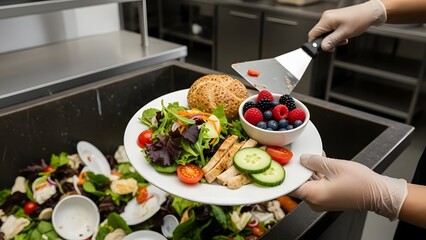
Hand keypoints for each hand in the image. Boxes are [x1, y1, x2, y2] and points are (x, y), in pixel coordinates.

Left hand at [289, 154, 407, 220]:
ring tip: (314, 158)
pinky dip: (316, 175)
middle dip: (299, 169)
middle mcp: (315, 202)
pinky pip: (316, 186)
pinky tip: (320, 164)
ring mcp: (321, 201)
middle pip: (298, 184)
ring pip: (307, 184)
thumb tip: (303, 158)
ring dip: (309, 171)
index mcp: (314, 195)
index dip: (288, 173)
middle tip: (300, 156)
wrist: (379, 194)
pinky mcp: (327, 199)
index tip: (286, 163)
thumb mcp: (334, 166)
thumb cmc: (361, 184)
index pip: (290, 186)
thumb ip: (314, 161)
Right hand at [310, 0, 386, 50]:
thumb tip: (322, 47)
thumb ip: (331, 41)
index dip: (316, 44)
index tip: (324, 48)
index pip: (312, 34)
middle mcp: (326, 17)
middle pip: (318, 34)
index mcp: (326, 19)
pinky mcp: (334, 19)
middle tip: (337, 43)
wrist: (370, 13)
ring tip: (343, 38)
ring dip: (332, 39)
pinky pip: (330, 30)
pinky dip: (335, 35)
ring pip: (325, 33)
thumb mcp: (344, 34)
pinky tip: (343, 35)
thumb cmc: (360, 20)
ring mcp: (330, 17)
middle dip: (327, 42)